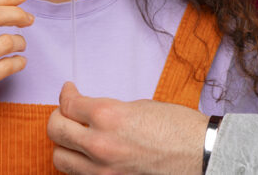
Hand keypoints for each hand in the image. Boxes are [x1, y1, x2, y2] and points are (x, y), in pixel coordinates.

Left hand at [48, 82, 208, 174]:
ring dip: (65, 144)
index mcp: (108, 116)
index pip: (68, 104)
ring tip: (75, 136)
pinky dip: (79, 164)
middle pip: (56, 130)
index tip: (69, 90)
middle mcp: (100, 144)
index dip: (66, 94)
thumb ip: (107, 110)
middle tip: (67, 111)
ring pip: (60, 158)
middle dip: (59, 116)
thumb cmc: (177, 127)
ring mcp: (104, 170)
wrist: (202, 154)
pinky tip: (89, 155)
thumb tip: (88, 112)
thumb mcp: (137, 106)